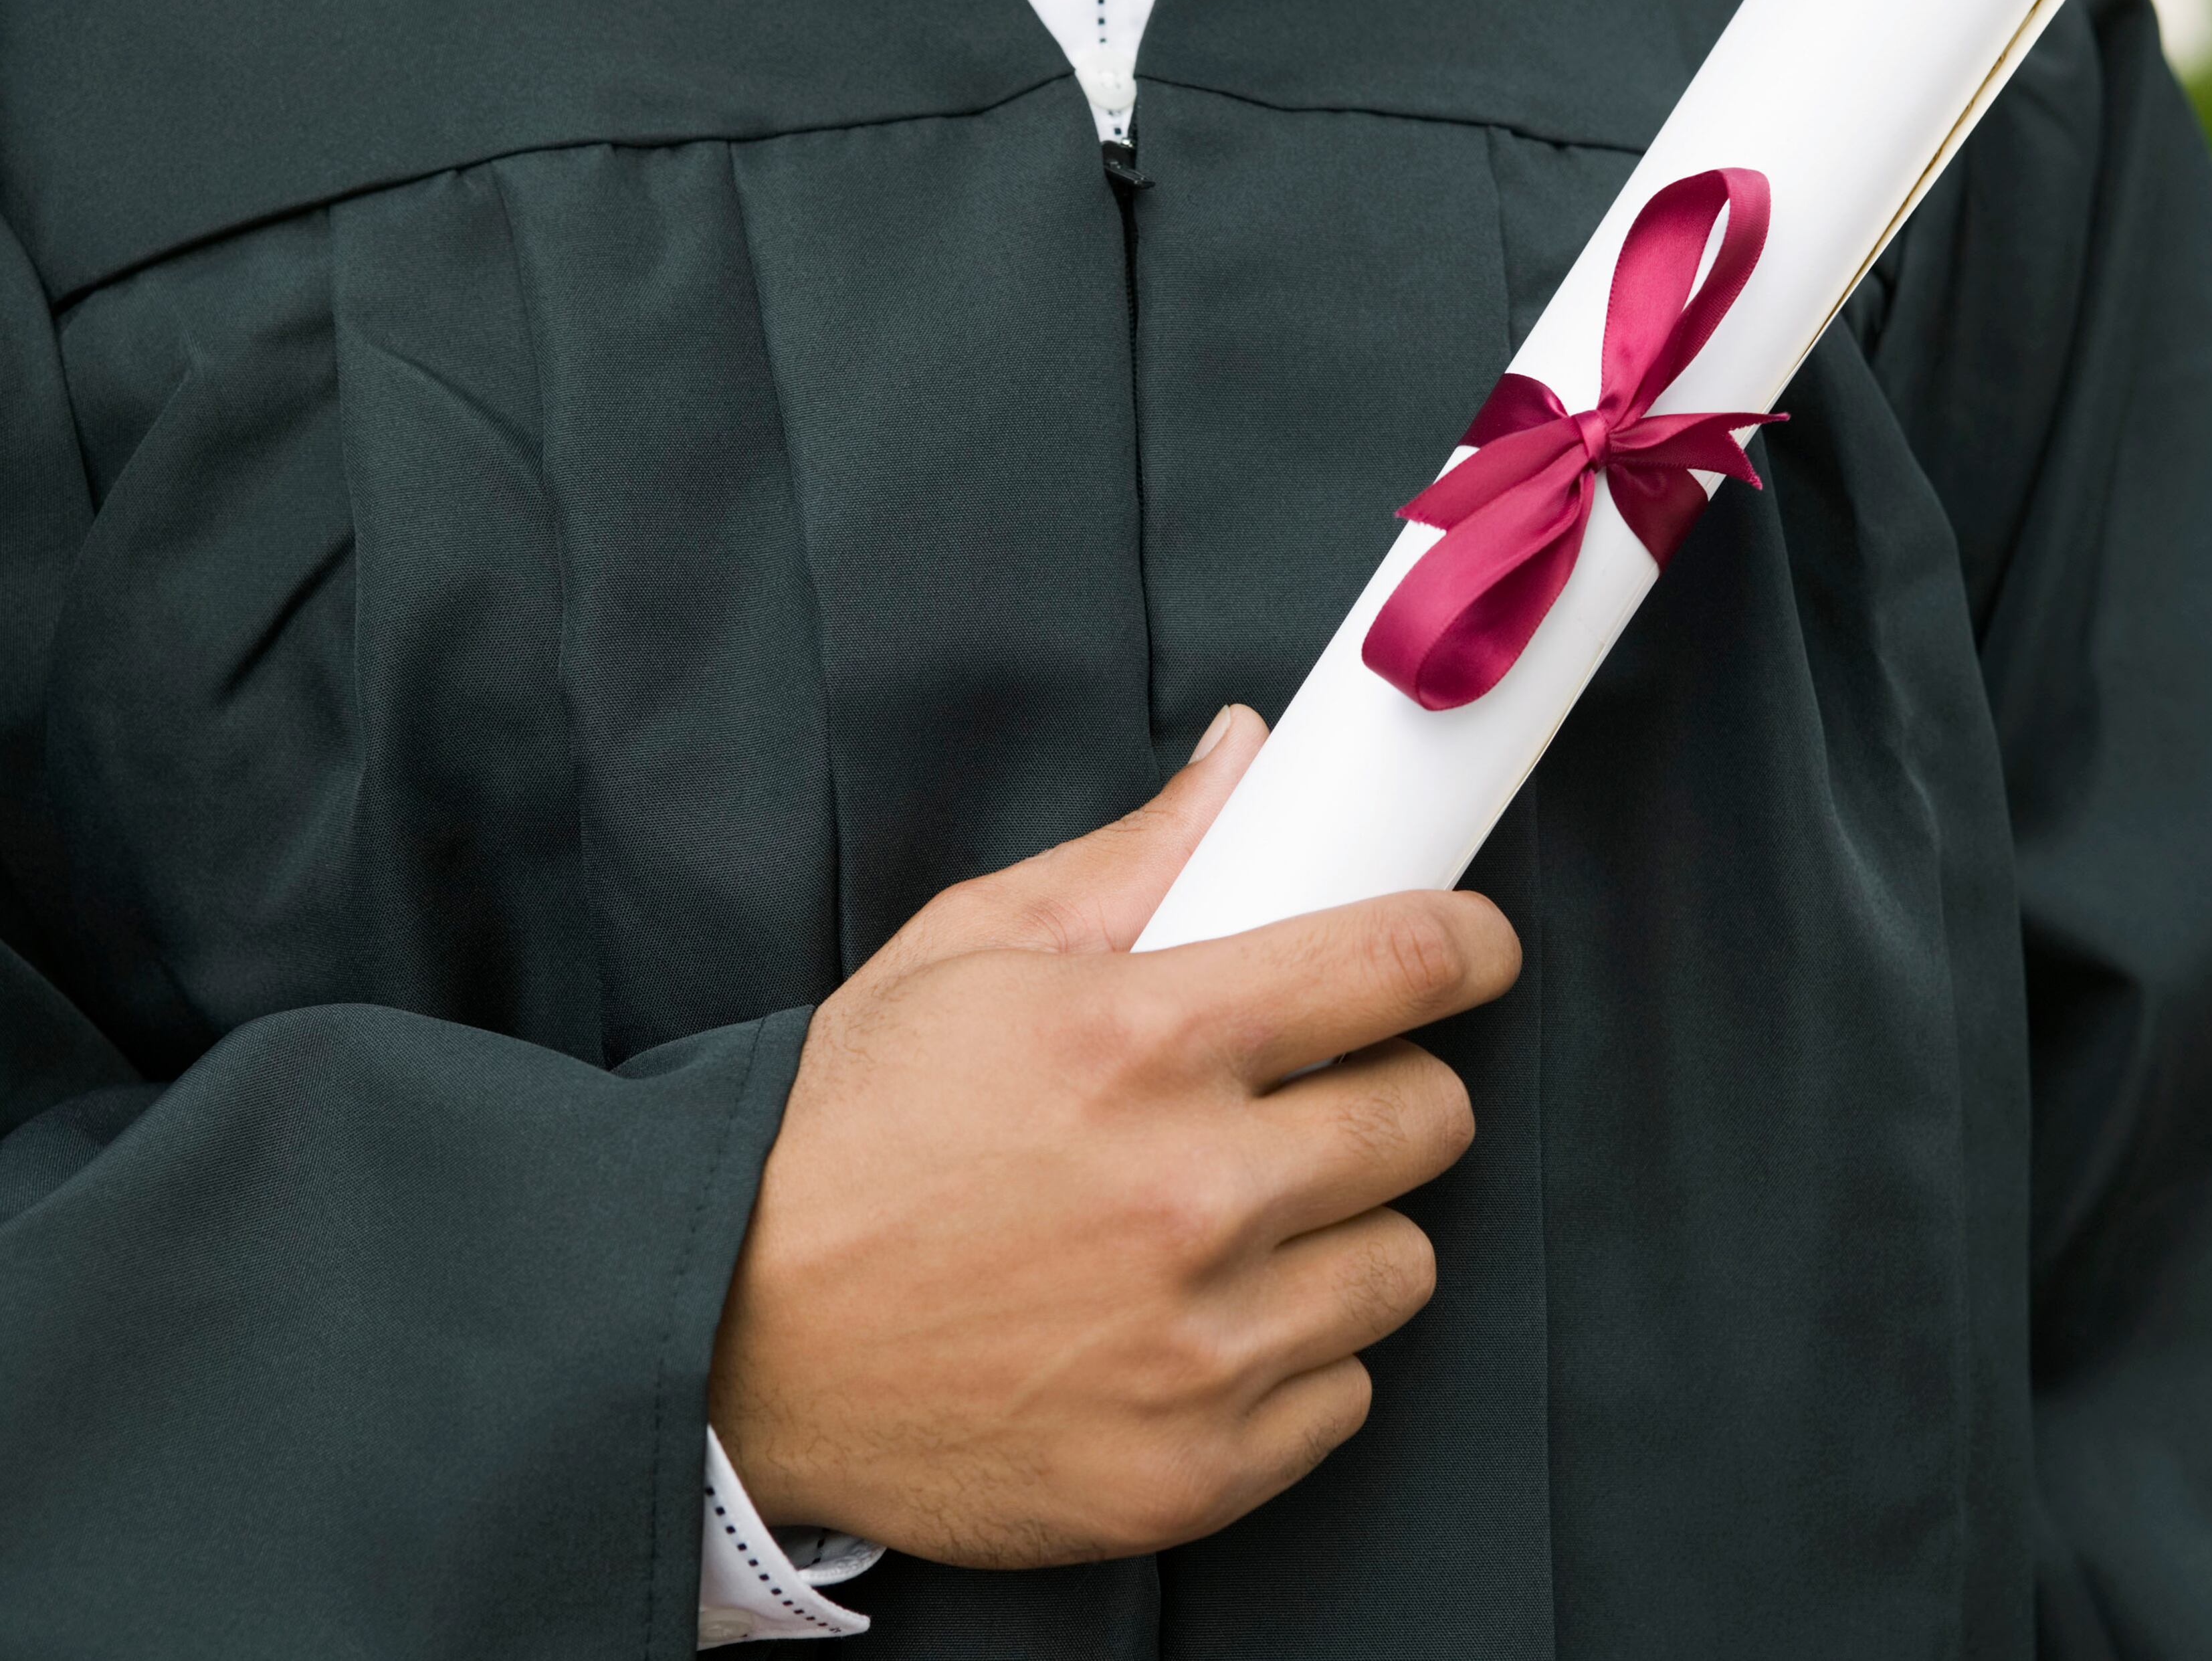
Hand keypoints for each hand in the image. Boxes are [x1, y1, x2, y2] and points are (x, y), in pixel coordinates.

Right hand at [708, 706, 1521, 1566]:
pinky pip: (1346, 1392)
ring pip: (1403, 1264)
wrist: (726, 1337)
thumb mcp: (967, 953)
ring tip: (1243, 1220)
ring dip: (1347, 1230)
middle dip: (1394, 1086)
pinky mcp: (1191, 1471)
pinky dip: (1294, 1357)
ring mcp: (1198, 1347)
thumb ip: (1136, 857)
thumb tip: (1249, 756)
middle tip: (1318, 1093)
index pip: (1399, 963)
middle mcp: (1192, 1194)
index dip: (1464, 943)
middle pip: (1429, 1117)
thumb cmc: (847, 1134)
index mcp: (1142, 1040)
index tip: (1470, 949)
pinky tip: (1199, 1325)